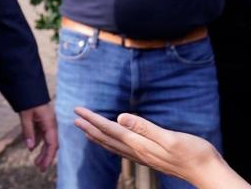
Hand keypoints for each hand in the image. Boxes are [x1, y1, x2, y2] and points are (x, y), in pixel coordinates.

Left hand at [19, 103, 57, 171]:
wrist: (27, 86)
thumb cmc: (28, 99)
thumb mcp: (26, 115)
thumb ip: (28, 131)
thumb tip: (30, 148)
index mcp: (50, 122)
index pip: (52, 143)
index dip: (49, 156)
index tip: (44, 166)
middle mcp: (50, 123)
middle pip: (50, 143)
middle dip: (46, 156)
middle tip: (39, 168)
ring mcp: (46, 122)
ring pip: (46, 140)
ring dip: (42, 151)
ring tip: (36, 162)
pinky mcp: (41, 120)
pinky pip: (41, 133)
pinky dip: (37, 141)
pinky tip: (32, 148)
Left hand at [74, 107, 248, 188]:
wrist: (208, 172)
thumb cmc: (193, 153)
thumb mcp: (170, 137)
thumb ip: (144, 127)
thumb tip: (120, 117)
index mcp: (140, 144)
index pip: (110, 129)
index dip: (92, 119)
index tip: (78, 110)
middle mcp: (138, 151)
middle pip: (107, 138)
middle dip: (90, 127)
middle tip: (74, 117)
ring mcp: (144, 157)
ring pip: (113, 146)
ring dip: (98, 137)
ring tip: (85, 130)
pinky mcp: (151, 159)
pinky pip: (123, 150)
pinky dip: (112, 144)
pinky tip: (112, 143)